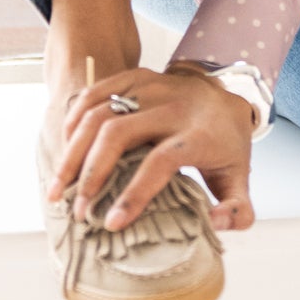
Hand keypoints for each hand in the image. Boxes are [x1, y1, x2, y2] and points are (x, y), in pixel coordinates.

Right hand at [53, 65, 256, 232]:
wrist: (227, 93)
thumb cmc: (226, 143)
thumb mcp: (240, 176)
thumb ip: (239, 210)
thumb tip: (215, 224)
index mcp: (199, 134)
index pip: (160, 162)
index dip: (135, 194)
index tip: (112, 223)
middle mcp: (172, 106)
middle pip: (118, 134)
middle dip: (92, 175)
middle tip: (79, 211)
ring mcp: (152, 86)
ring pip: (99, 113)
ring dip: (73, 153)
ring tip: (59, 189)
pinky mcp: (136, 76)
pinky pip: (95, 93)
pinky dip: (74, 122)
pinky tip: (65, 152)